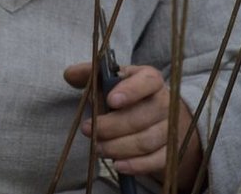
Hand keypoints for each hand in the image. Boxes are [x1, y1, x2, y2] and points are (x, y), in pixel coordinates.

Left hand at [64, 62, 202, 191]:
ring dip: (118, 147)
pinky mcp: (171, 149)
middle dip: (111, 126)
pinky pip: (157, 160)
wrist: (159, 117)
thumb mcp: (112, 81)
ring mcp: (170, 127)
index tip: (111, 100)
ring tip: (97, 148)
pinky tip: (118, 165)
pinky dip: (137, 165)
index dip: (130, 90)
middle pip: (142, 116)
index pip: (147, 81)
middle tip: (87, 130)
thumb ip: (91, 75)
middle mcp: (164, 102)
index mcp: (150, 79)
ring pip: (147, 141)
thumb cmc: (128, 95)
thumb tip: (69, 74)